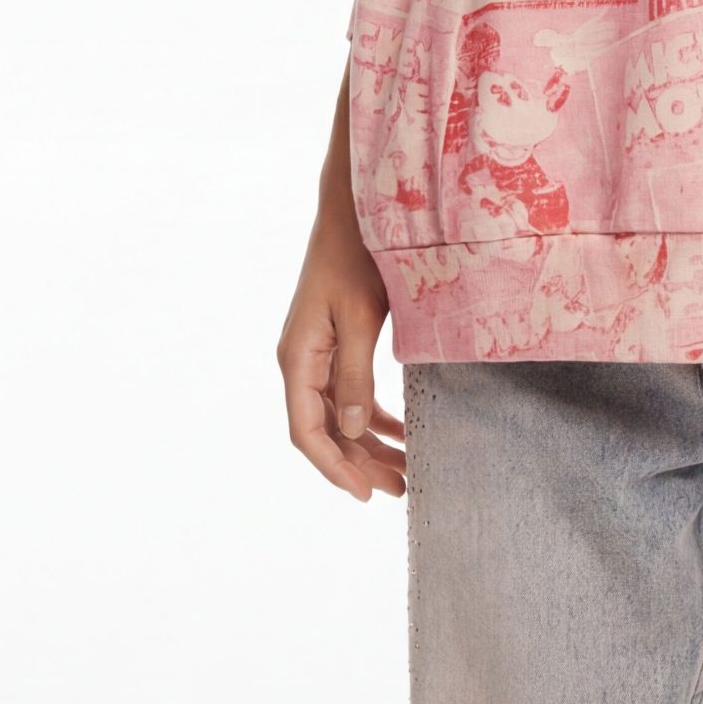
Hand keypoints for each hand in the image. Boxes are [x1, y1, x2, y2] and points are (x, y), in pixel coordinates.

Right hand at [278, 211, 406, 502]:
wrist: (352, 209)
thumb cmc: (355, 256)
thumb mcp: (360, 318)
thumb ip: (356, 375)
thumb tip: (355, 431)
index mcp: (298, 359)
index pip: (308, 432)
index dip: (334, 468)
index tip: (366, 494)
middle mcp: (301, 361)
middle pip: (325, 430)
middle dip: (359, 463)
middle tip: (399, 489)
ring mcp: (317, 352)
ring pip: (339, 415)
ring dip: (369, 444)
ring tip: (404, 471)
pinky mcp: (335, 341)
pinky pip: (349, 392)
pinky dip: (373, 416)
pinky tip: (400, 431)